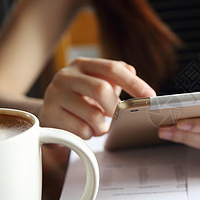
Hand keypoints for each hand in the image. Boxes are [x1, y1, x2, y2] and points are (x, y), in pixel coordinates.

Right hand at [40, 57, 154, 138]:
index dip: (134, 83)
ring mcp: (54, 95)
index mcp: (82, 64)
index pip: (112, 68)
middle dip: (116, 108)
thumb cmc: (81, 97)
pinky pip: (79, 130)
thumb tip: (134, 74)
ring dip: (103, 126)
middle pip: (101, 89)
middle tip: (120, 117)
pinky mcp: (48, 115)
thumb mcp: (98, 82)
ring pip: (91, 114)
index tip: (150, 95)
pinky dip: (89, 134)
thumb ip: (117, 76)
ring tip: (100, 126)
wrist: (49, 112)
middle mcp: (66, 76)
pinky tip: (85, 129)